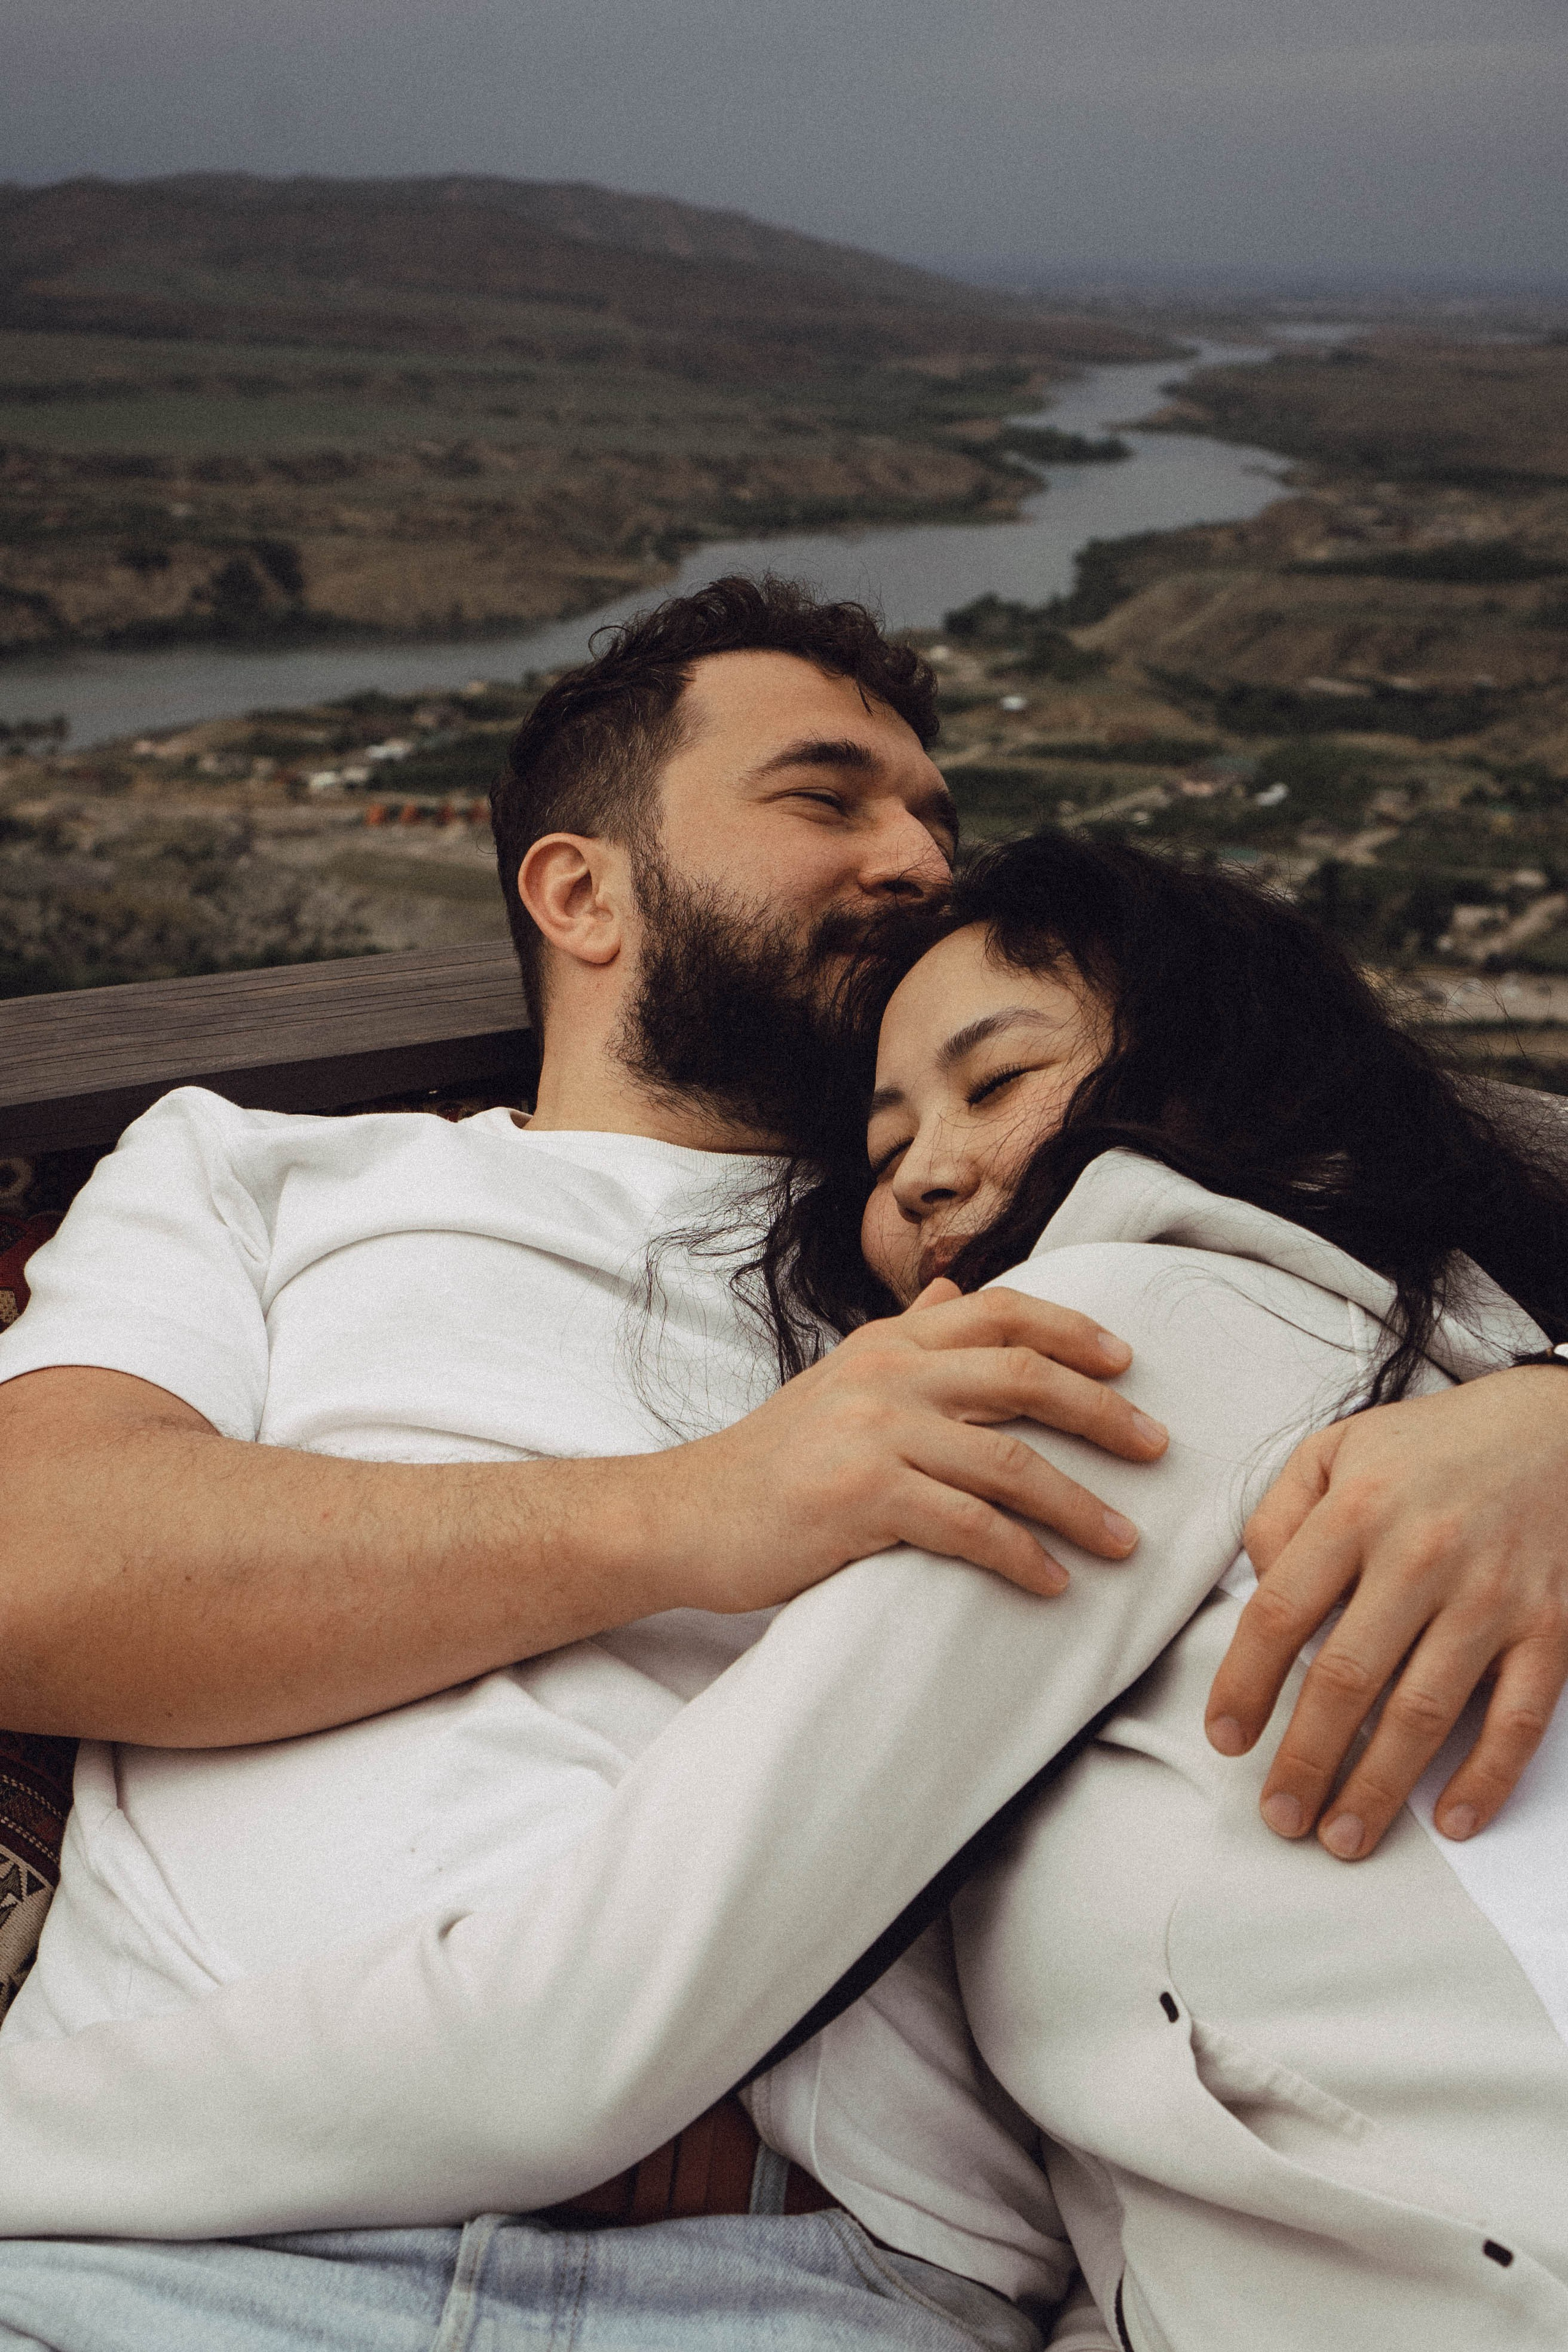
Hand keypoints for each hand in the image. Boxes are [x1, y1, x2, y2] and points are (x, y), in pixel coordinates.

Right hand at [649, 1278, 1167, 1613]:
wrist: (684, 1515)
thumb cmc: (771, 1460)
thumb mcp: (838, 1378)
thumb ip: (906, 1337)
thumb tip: (958, 1289)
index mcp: (888, 1342)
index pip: (1001, 1311)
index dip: (1074, 1329)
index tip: (1127, 1362)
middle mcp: (888, 1375)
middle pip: (1025, 1377)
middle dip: (1104, 1414)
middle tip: (1157, 1448)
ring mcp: (875, 1433)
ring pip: (1010, 1461)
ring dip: (1080, 1506)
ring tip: (1125, 1541)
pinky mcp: (863, 1499)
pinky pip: (969, 1527)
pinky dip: (1021, 1557)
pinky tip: (1052, 1583)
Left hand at [1204, 1367, 1567, 1859]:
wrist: (1553, 1427)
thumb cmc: (1430, 1449)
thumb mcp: (1334, 1451)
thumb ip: (1279, 1515)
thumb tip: (1260, 1587)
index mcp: (1356, 1511)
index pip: (1280, 1612)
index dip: (1244, 1684)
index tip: (1225, 1738)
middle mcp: (1421, 1555)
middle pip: (1347, 1677)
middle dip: (1306, 1759)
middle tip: (1279, 1816)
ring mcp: (1490, 1596)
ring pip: (1424, 1710)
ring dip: (1378, 1786)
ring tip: (1341, 1837)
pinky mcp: (1550, 1627)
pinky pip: (1517, 1718)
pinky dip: (1486, 1777)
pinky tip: (1451, 1819)